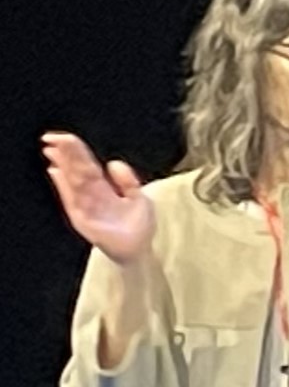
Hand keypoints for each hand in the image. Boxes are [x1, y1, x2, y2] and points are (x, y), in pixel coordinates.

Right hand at [41, 133, 152, 260]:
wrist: (138, 249)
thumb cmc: (138, 225)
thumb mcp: (139, 197)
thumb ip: (127, 180)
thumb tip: (113, 162)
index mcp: (105, 187)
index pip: (87, 165)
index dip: (77, 151)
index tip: (65, 137)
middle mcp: (92, 194)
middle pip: (77, 169)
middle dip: (65, 153)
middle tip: (51, 137)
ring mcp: (85, 205)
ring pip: (72, 180)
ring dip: (62, 164)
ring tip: (51, 149)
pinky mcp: (81, 218)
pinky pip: (71, 198)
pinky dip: (63, 185)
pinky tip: (55, 171)